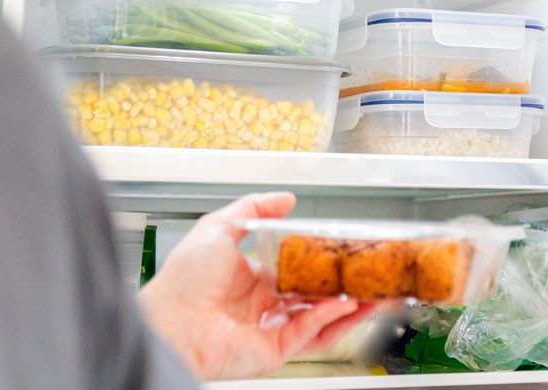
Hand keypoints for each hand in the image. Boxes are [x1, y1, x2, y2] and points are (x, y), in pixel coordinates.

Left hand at [137, 192, 387, 380]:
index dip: (325, 263)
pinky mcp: (275, 350)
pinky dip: (330, 318)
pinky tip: (347, 302)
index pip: (300, 271)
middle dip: (348, 287)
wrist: (170, 322)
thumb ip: (253, 208)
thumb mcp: (218, 227)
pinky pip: (311, 333)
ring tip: (377, 293)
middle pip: (317, 297)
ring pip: (322, 319)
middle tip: (373, 276)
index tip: (348, 253)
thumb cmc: (182, 282)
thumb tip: (285, 199)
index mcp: (253, 279)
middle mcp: (265, 305)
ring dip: (351, 307)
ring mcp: (272, 329)